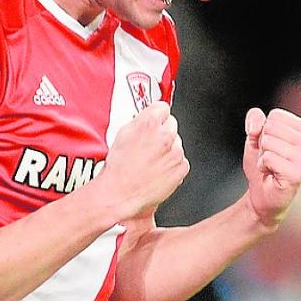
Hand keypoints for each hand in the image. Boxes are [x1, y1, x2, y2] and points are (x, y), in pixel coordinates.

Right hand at [99, 102, 188, 220]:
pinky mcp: (181, 167)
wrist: (121, 193)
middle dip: (163, 133)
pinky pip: (181, 161)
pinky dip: (172, 165)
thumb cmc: (118, 169)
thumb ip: (140, 122)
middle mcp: (165, 136)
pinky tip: (158, 171)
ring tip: (151, 162)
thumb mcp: (122, 135)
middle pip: (171, 125)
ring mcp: (175, 152)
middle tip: (150, 146)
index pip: (163, 108)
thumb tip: (147, 119)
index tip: (155, 121)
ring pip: (177, 144)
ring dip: (168, 150)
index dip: (157, 116)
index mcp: (149, 124)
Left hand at [242, 107, 300, 227]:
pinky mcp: (297, 173)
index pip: (276, 115)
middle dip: (263, 143)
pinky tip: (271, 174)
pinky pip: (268, 157)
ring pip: (268, 141)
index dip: (265, 131)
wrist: (261, 194)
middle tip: (271, 158)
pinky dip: (262, 166)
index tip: (272, 147)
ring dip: (263, 156)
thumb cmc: (263, 164)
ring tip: (271, 167)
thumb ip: (255, 119)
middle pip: (271, 127)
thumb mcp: (256, 136)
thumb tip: (257, 125)